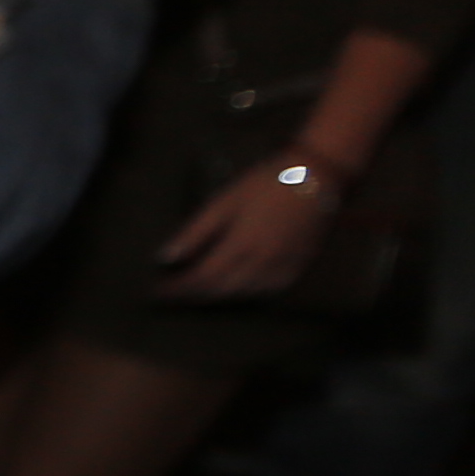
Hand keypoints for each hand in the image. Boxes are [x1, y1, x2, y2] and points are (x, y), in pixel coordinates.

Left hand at [155, 160, 338, 301]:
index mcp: (240, 248)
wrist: (318, 178)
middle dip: (192, 295)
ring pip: (242, 296)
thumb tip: (164, 258)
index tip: (156, 292)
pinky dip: (243, 294)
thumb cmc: (265, 184)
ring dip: (216, 297)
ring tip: (194, 294)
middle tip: (171, 294)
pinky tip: (231, 289)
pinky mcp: (299, 270)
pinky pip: (266, 293)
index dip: (177, 289)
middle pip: (219, 291)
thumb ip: (194, 233)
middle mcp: (262, 266)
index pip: (200, 279)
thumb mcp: (223, 202)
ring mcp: (283, 271)